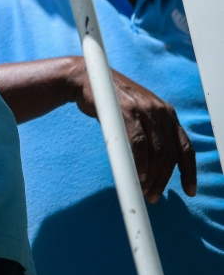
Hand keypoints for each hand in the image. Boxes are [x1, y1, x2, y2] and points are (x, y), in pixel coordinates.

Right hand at [68, 59, 196, 201]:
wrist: (86, 79)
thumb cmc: (110, 101)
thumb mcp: (138, 115)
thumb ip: (150, 133)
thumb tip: (155, 165)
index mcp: (168, 113)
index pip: (186, 147)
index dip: (189, 171)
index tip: (189, 190)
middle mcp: (161, 111)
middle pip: (171, 153)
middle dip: (164, 179)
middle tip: (154, 196)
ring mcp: (145, 110)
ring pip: (157, 151)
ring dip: (152, 175)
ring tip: (144, 190)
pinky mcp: (128, 112)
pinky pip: (140, 144)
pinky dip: (140, 163)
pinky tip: (138, 175)